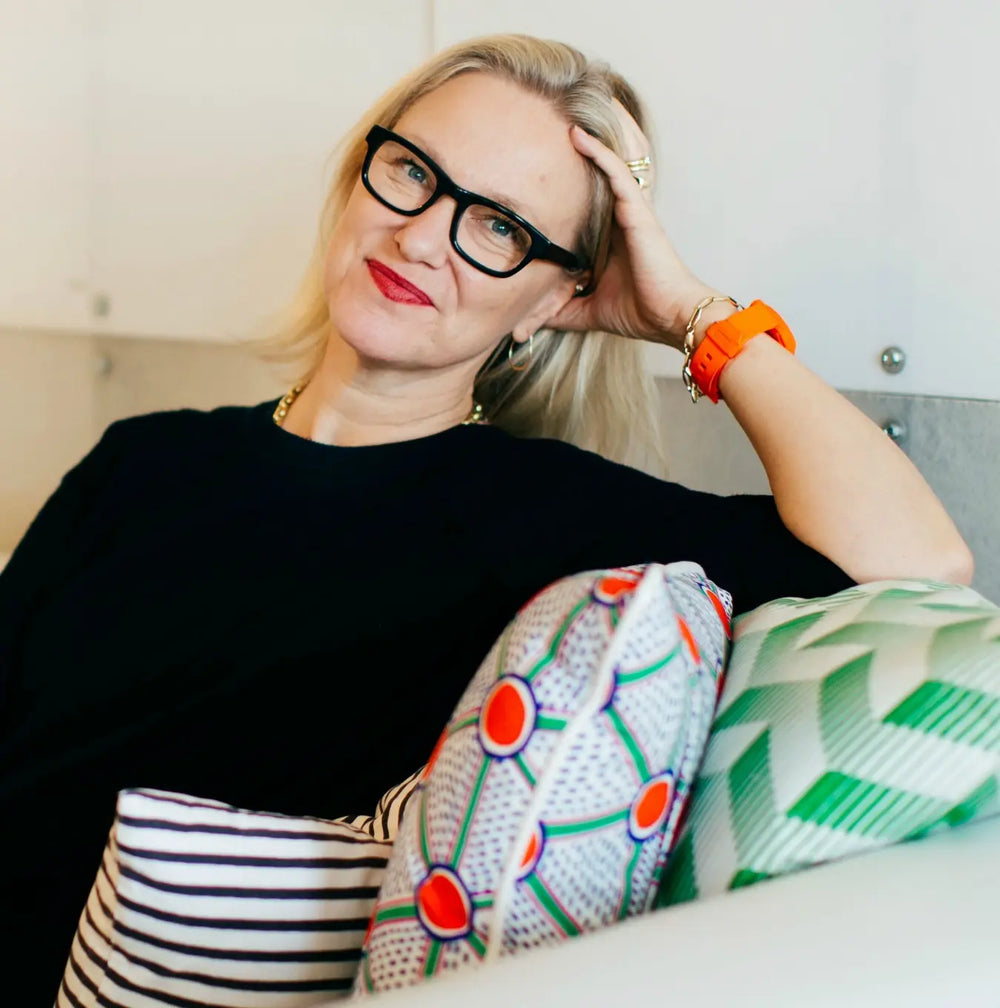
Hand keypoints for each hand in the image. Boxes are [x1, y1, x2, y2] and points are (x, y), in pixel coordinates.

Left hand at [545, 105, 713, 350]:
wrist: (669, 318)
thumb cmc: (638, 311)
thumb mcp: (585, 308)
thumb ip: (556, 308)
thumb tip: (523, 323)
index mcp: (613, 231)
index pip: (591, 189)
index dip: (576, 165)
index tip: (547, 147)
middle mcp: (623, 213)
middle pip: (605, 162)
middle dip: (590, 133)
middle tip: (564, 104)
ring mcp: (632, 208)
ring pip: (614, 156)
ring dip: (596, 128)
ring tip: (573, 99)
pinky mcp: (637, 211)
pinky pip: (616, 173)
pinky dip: (597, 151)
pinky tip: (577, 133)